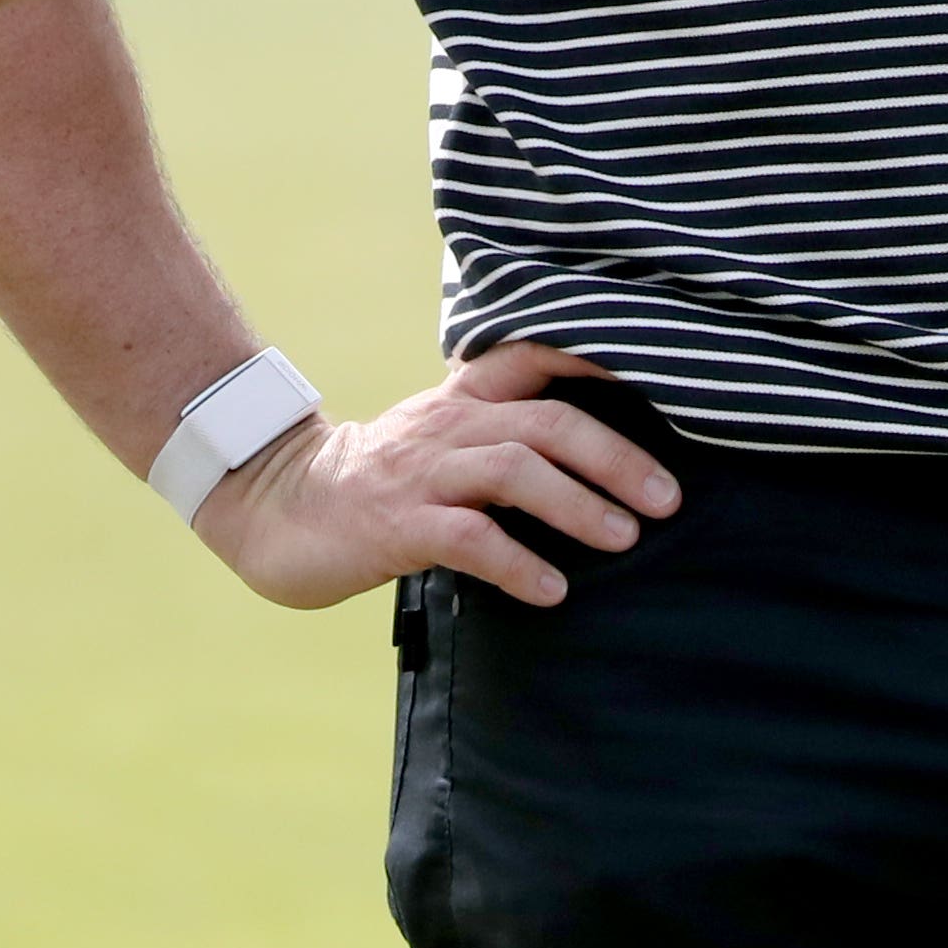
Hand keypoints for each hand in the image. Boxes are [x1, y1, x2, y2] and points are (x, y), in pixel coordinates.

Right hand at [189, 343, 682, 611]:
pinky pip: (468, 538)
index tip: (662, 390)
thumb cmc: (378, 481)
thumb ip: (502, 435)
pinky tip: (552, 589)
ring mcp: (422, 473)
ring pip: (514, 471)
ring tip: (625, 538)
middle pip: (546, 423)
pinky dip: (517, 561)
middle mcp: (449, 426)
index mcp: (463, 399)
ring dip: (578, 504)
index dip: (600, 365)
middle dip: (615, 457)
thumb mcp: (441, 438)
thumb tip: (597, 461)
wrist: (278, 505)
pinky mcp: (397, 524)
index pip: (536, 358)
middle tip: (668, 498)